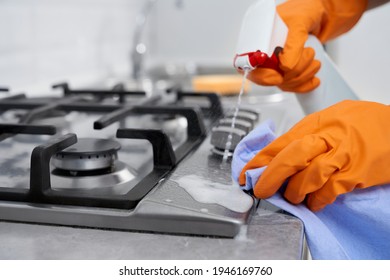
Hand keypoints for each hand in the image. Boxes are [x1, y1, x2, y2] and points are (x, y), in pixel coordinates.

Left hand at [239, 100, 389, 210]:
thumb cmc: (363, 122)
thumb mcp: (330, 119)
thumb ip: (307, 134)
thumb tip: (280, 154)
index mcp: (315, 123)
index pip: (280, 142)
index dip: (259, 161)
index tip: (245, 175)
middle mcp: (327, 137)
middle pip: (291, 157)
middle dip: (271, 177)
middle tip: (261, 191)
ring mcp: (343, 155)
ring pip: (309, 175)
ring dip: (296, 191)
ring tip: (293, 198)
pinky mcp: (358, 172)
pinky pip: (331, 190)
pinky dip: (318, 199)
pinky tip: (315, 202)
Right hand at [247, 0, 367, 92]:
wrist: (322, 11)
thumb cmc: (305, 9)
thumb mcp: (299, 22)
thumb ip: (292, 44)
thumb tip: (286, 66)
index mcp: (257, 38)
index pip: (247, 65)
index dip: (261, 75)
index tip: (278, 77)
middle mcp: (263, 52)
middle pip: (267, 78)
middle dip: (290, 74)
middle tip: (308, 54)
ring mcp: (275, 63)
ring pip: (282, 83)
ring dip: (301, 77)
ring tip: (314, 61)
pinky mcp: (287, 70)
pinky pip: (291, 86)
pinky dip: (304, 86)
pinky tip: (314, 79)